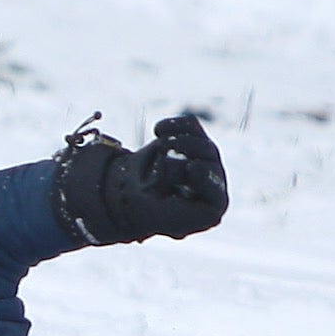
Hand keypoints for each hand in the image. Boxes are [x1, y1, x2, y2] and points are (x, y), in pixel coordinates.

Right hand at [56, 112, 228, 244]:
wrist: (119, 196)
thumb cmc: (131, 207)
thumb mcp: (142, 205)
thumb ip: (159, 191)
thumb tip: (178, 172)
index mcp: (204, 211)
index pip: (215, 192)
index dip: (208, 179)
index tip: (192, 168)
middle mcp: (209, 187)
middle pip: (210, 160)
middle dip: (189, 150)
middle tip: (167, 147)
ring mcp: (202, 163)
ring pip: (201, 141)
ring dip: (181, 136)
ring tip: (160, 136)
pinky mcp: (191, 144)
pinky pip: (192, 127)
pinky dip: (178, 124)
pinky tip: (159, 129)